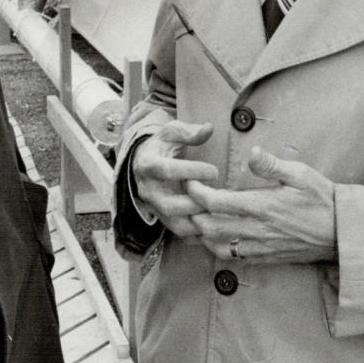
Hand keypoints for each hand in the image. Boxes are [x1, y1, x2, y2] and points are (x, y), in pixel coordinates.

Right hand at [131, 120, 218, 239]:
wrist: (143, 163)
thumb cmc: (162, 146)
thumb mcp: (171, 133)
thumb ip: (189, 131)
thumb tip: (209, 128)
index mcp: (148, 165)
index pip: (167, 171)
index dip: (191, 172)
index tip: (214, 171)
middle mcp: (147, 189)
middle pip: (169, 205)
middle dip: (195, 204)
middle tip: (218, 198)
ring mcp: (154, 207)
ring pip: (174, 224)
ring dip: (198, 223)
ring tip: (220, 214)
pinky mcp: (162, 219)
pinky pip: (180, 233)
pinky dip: (198, 234)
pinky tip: (217, 227)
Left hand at [187, 146, 336, 264]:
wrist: (341, 233)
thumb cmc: (321, 199)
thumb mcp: (301, 174)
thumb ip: (272, 165)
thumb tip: (252, 153)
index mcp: (262, 206)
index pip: (216, 202)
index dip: (196, 193)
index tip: (190, 182)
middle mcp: (256, 229)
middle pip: (208, 226)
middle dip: (192, 213)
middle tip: (187, 200)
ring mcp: (259, 247)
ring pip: (216, 245)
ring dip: (201, 233)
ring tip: (196, 217)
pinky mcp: (265, 258)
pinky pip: (232, 257)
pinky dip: (216, 247)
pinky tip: (215, 236)